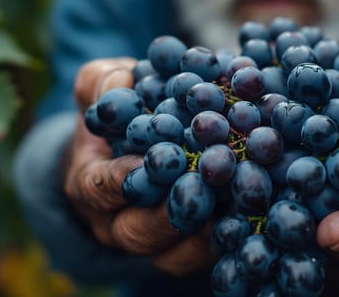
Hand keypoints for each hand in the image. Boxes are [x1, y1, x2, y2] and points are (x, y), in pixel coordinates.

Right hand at [64, 58, 214, 275]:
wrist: (127, 153)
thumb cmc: (116, 116)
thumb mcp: (99, 90)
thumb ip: (101, 82)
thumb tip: (122, 79)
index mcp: (90, 183)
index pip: (100, 187)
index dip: (127, 176)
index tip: (161, 159)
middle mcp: (116, 221)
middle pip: (137, 232)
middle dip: (173, 212)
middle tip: (207, 188)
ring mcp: (149, 240)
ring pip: (170, 255)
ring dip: (203, 233)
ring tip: (235, 204)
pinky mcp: (181, 250)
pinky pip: (197, 259)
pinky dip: (223, 240)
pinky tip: (248, 215)